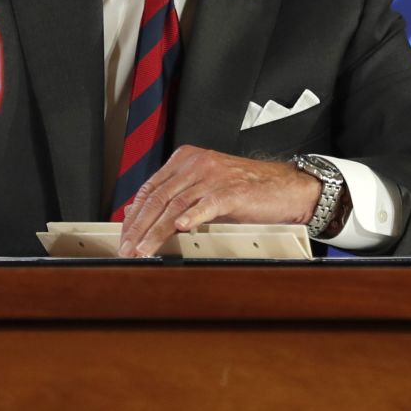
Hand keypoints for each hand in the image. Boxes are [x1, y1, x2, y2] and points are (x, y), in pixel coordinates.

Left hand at [118, 146, 322, 256]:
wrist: (287, 188)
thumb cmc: (249, 190)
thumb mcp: (208, 187)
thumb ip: (180, 197)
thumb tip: (147, 221)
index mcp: (187, 160)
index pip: (149, 188)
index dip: (133, 215)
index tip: (123, 236)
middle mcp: (197, 164)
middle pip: (157, 197)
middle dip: (138, 227)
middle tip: (127, 249)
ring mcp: (214, 176)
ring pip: (175, 204)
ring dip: (155, 232)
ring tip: (143, 250)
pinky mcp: (232, 190)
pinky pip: (206, 204)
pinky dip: (191, 217)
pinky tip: (180, 229)